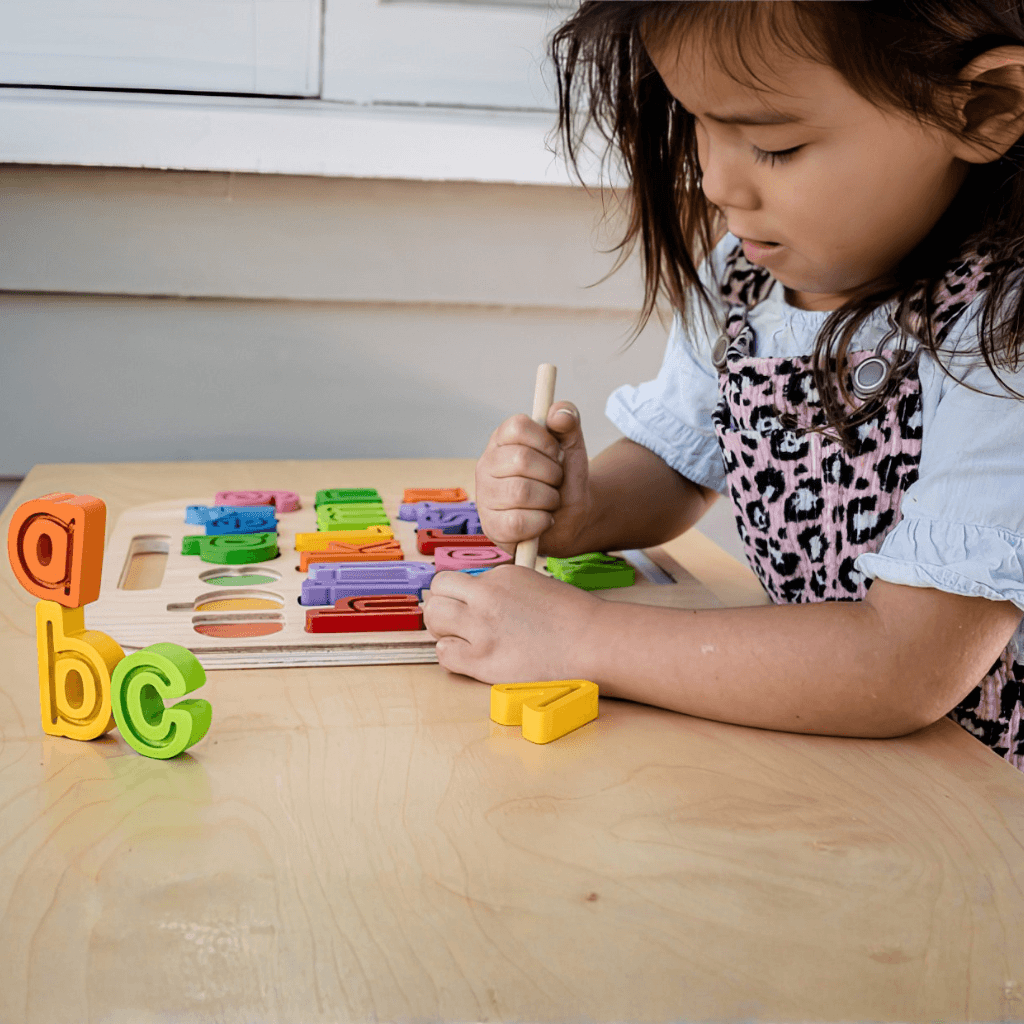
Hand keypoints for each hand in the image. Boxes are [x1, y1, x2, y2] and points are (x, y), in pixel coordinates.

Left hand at [423, 564, 603, 683]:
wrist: (592, 643)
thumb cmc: (573, 618)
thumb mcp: (534, 585)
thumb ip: (502, 589)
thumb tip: (476, 597)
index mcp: (500, 576)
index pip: (454, 578)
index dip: (456, 594)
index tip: (464, 605)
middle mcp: (486, 597)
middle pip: (436, 592)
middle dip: (442, 606)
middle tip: (455, 622)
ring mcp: (481, 628)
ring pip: (434, 620)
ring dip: (443, 629)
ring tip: (462, 639)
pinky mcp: (482, 660)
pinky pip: (443, 654)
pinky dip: (451, 656)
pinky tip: (470, 657)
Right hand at [475, 402, 591, 557]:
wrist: (570, 520)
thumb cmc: (564, 481)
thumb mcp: (572, 447)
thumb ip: (569, 421)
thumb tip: (559, 414)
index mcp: (502, 440)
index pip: (517, 426)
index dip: (545, 441)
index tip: (556, 454)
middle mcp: (487, 465)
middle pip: (521, 459)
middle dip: (552, 474)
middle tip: (555, 482)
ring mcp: (485, 496)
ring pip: (521, 492)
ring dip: (549, 499)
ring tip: (550, 502)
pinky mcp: (491, 526)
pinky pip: (518, 522)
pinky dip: (541, 522)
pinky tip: (543, 520)